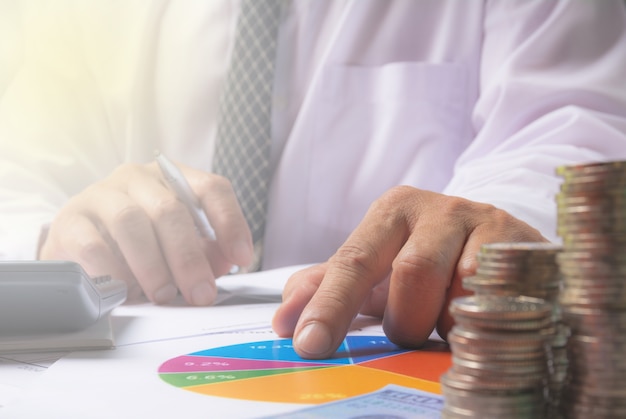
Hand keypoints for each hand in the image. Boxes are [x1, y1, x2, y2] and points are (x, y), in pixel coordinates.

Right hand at [39, 162, 252, 304]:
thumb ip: (206, 251)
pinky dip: (114, 272)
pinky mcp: (70, 220)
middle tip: (200, 294)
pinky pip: (93, 245)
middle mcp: (137, 178)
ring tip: (163, 295)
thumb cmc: (140, 241)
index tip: (242, 259)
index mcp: (173, 178)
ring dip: (152, 266)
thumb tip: (224, 264)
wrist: (78, 239)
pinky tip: (126, 292)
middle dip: (189, 258)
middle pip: (170, 210)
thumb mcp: (178, 242)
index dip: (230, 223)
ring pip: (131, 222)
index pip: (211, 188)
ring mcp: (101, 195)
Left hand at [272, 186, 546, 358]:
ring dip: (448, 323)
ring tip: (449, 321)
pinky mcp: (528, 244)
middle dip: (408, 319)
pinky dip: (484, 319)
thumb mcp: (378, 268)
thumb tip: (283, 319)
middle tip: (412, 329)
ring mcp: (488, 221)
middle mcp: (439, 207)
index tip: (309, 345)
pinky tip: (482, 316)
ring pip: (459, 290)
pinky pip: (500, 297)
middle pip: (411, 276)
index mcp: (393, 211)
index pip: (354, 260)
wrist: (498, 240)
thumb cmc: (428, 258)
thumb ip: (330, 287)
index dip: (331, 306)